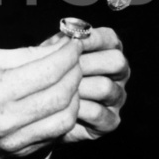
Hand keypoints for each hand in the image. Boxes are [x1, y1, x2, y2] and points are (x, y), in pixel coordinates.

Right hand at [0, 38, 82, 158]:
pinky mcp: (19, 152)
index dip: (67, 55)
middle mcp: (5, 120)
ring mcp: (13, 141)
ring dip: (74, 96)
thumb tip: (60, 46)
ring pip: (64, 119)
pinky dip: (63, 114)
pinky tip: (57, 99)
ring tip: (68, 80)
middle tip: (73, 59)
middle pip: (61, 96)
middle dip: (75, 73)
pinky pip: (55, 134)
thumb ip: (27, 54)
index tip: (73, 44)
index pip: (48, 72)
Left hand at [42, 27, 127, 143]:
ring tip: (57, 89)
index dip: (93, 39)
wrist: (40, 109)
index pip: (110, 40)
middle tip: (63, 69)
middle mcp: (118, 74)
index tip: (72, 42)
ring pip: (106, 87)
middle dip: (87, 63)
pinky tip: (61, 108)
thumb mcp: (50, 55)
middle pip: (116, 62)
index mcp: (107, 52)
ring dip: (79, 87)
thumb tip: (68, 38)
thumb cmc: (46, 76)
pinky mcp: (111, 120)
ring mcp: (117, 97)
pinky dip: (78, 110)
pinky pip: (99, 113)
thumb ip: (60, 45)